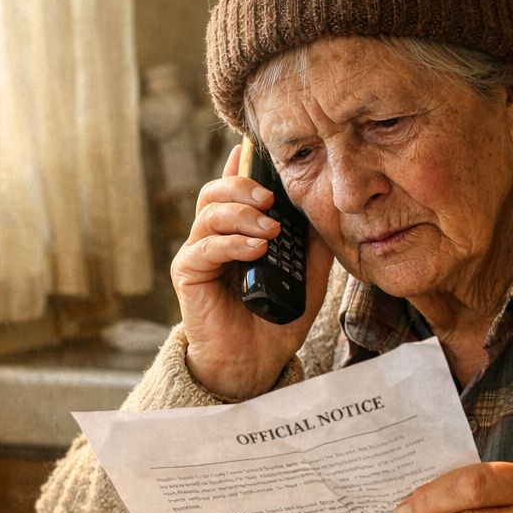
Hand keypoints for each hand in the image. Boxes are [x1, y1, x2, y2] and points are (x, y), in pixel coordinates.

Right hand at [170, 145, 333, 398]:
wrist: (257, 361)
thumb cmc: (279, 317)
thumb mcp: (308, 274)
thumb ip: (311, 242)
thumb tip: (325, 206)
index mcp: (239, 230)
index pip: (235, 187)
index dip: (243, 166)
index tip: (258, 151)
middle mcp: (215, 236)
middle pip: (216, 191)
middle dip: (243, 186)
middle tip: (271, 198)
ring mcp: (198, 253)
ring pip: (208, 214)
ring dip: (241, 215)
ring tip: (270, 231)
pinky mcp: (188, 274)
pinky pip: (204, 248)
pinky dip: (231, 244)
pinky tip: (256, 250)